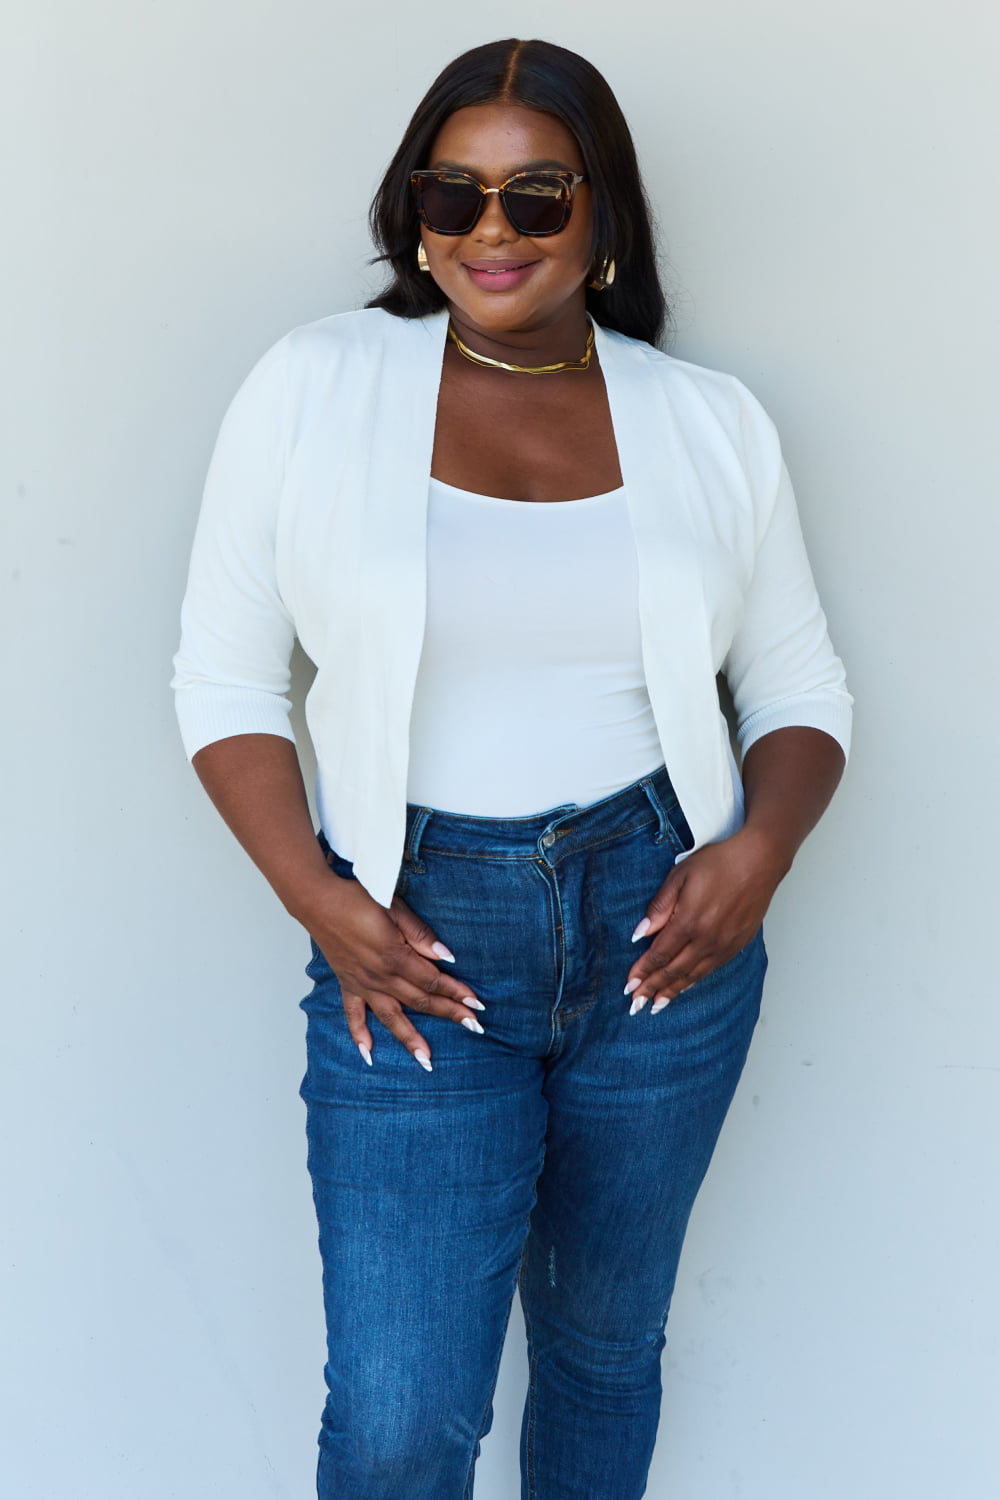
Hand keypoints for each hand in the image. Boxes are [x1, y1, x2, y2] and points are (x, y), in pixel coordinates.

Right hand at [309, 876, 484, 1069]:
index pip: (433, 980)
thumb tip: (446, 956)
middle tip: (474, 1028)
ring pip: (392, 1018)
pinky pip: (353, 1016)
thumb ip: (420, 935)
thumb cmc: (356, 898)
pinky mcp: (348, 984)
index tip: (476, 1004)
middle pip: (421, 1001)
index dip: (457, 992)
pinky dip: (360, 1036)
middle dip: (449, 1014)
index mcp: (395, 957)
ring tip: (427, 1060)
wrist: (317, 901)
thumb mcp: (395, 909)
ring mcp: (363, 984)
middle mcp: (380, 977)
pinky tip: (368, 1055)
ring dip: (411, 1040)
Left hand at [623, 828, 784, 1012]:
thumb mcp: (680, 876)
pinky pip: (710, 969)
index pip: (659, 954)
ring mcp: (724, 945)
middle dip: (652, 988)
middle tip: (636, 1004)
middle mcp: (706, 939)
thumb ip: (660, 907)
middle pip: (673, 970)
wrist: (759, 862)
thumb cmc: (719, 863)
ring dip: (672, 991)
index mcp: (689, 921)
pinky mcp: (737, 944)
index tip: (628, 985)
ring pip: (693, 975)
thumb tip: (640, 933)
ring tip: (657, 1005)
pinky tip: (684, 987)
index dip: (643, 972)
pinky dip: (694, 981)